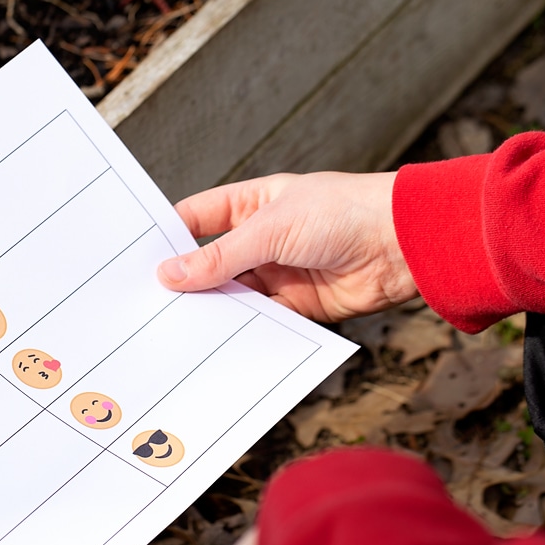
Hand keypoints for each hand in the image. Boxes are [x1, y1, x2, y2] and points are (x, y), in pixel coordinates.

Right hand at [160, 171, 415, 321]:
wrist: (406, 244)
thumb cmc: (346, 213)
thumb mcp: (271, 229)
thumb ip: (220, 257)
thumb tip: (171, 274)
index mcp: (254, 204)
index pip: (199, 218)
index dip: (169, 236)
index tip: (138, 258)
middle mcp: (265, 239)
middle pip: (212, 263)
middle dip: (187, 281)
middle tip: (149, 301)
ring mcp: (280, 273)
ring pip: (234, 295)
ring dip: (213, 309)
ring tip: (176, 326)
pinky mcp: (299, 305)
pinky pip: (260, 320)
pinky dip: (242, 329)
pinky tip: (217, 340)